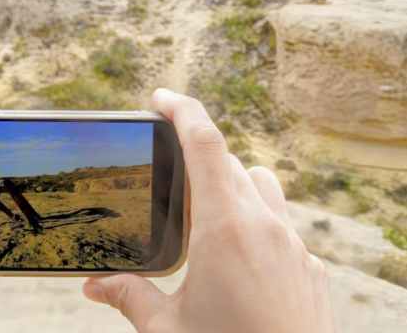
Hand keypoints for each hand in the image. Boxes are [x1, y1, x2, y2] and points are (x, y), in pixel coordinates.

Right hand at [82, 89, 333, 332]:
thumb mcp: (167, 329)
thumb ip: (129, 297)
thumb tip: (93, 285)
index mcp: (225, 227)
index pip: (205, 143)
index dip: (183, 110)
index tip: (161, 97)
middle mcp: (266, 226)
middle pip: (233, 164)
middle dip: (200, 158)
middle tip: (168, 174)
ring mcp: (296, 248)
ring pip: (265, 189)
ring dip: (236, 187)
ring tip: (206, 217)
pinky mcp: (313, 272)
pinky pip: (284, 229)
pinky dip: (260, 228)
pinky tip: (240, 266)